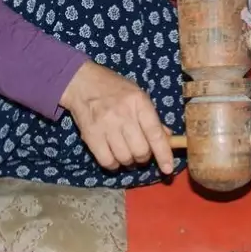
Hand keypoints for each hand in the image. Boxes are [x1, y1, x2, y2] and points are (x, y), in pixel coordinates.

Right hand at [59, 61, 175, 174]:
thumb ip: (152, 117)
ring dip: (129, 161)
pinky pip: (107, 161)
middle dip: (144, 157)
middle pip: (140, 150)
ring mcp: (106, 125)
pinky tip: (114, 157)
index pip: (155, 133)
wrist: (82, 83)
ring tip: (127, 153)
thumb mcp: (138, 95)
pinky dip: (113, 164)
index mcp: (139, 102)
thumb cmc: (115, 88)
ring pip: (125, 158)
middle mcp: (123, 114)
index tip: (168, 168)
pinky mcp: (91, 135)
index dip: (163, 154)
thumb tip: (167, 138)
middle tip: (140, 152)